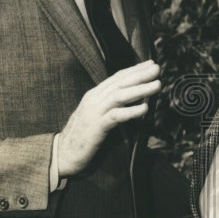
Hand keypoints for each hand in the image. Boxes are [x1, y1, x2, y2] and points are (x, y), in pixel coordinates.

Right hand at [57, 60, 160, 176]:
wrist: (61, 153)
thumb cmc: (82, 137)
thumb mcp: (97, 116)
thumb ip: (111, 106)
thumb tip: (133, 101)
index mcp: (94, 96)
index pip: (116, 78)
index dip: (134, 70)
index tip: (150, 64)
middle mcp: (93, 100)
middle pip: (119, 83)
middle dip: (140, 74)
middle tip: (157, 68)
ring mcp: (94, 112)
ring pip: (119, 96)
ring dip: (140, 89)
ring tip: (157, 85)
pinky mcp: (95, 127)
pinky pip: (115, 116)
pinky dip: (131, 111)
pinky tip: (144, 109)